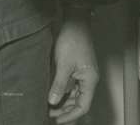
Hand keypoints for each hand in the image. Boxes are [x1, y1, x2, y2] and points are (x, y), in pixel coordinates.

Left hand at [48, 8, 98, 123]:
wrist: (75, 23)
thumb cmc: (73, 40)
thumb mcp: (63, 64)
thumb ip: (59, 84)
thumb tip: (53, 101)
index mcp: (89, 80)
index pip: (83, 106)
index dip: (70, 115)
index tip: (57, 119)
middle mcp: (88, 80)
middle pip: (80, 103)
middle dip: (66, 111)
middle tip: (50, 114)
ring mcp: (83, 75)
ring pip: (75, 96)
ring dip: (64, 103)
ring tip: (50, 107)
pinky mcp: (77, 70)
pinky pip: (71, 87)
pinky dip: (63, 93)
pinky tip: (53, 94)